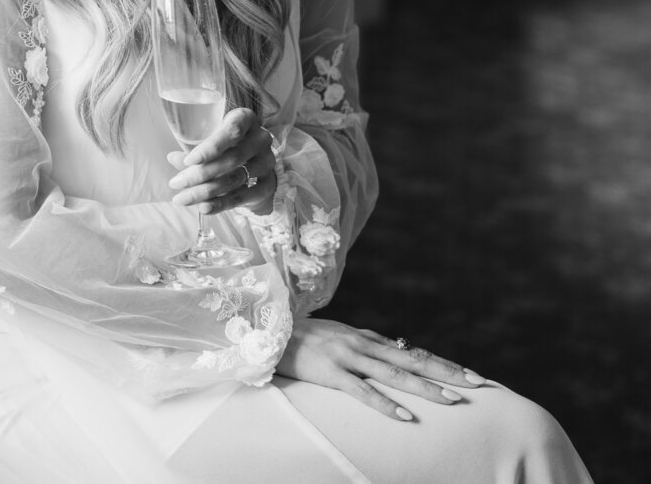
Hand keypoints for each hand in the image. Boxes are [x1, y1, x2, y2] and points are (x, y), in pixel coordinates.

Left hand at [166, 107, 276, 215]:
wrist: (255, 164)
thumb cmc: (227, 144)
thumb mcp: (211, 141)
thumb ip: (195, 151)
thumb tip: (172, 158)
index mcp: (246, 119)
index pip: (232, 130)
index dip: (211, 147)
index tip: (190, 161)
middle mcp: (261, 139)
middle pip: (231, 159)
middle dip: (200, 174)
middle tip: (175, 184)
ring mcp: (267, 162)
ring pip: (235, 179)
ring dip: (205, 191)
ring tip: (182, 198)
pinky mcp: (268, 185)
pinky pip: (243, 197)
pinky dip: (221, 204)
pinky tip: (203, 207)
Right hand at [275, 318, 485, 419]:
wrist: (267, 331)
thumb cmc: (302, 337)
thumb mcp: (339, 336)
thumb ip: (364, 345)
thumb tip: (391, 354)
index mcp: (367, 338)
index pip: (414, 352)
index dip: (443, 364)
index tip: (471, 375)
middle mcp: (363, 344)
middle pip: (414, 361)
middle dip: (447, 373)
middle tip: (478, 384)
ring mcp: (348, 357)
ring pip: (394, 375)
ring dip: (424, 388)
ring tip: (451, 400)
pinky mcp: (331, 372)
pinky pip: (362, 391)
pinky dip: (384, 403)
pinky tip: (403, 416)